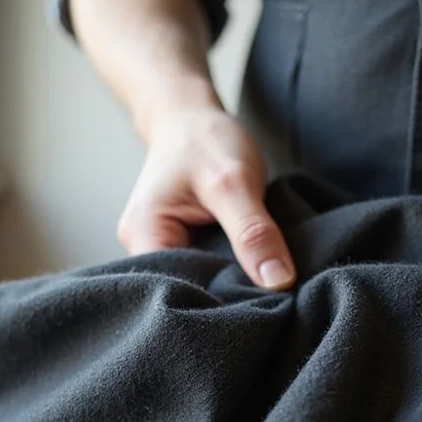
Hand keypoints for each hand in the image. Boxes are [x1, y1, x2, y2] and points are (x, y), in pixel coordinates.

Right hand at [117, 104, 296, 290]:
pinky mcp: (182, 246)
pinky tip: (251, 273)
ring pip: (200, 283)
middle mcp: (144, 249)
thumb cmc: (204, 140)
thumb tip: (278, 281)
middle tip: (267, 300)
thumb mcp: (234, 182)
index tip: (255, 305)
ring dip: (230, 284)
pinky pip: (207, 270)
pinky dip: (230, 271)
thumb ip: (253, 232)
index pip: (175, 290)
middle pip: (186, 293)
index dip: (216, 302)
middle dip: (225, 297)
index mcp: (143, 235)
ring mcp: (161, 249)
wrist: (190, 117)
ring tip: (261, 287)